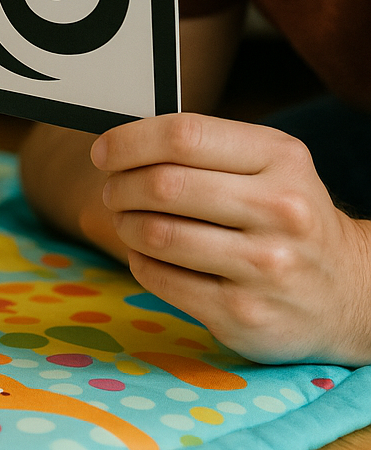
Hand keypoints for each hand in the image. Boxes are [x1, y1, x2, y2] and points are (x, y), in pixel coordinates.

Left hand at [92, 113, 370, 364]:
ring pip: (156, 233)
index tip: (104, 151)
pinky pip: (159, 278)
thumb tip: (118, 142)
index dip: (129, 140)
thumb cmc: (284, 213)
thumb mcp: (266, 164)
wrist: (349, 291)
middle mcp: (280, 210)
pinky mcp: (243, 313)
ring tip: (127, 219)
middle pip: (163, 184)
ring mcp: (264, 266)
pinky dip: (139, 261)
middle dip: (119, 185)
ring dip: (125, 223)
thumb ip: (202, 147)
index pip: (183, 135)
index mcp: (280, 158)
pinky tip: (147, 254)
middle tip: (112, 190)